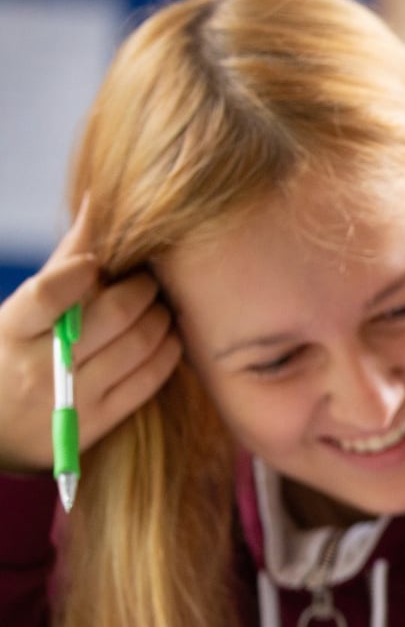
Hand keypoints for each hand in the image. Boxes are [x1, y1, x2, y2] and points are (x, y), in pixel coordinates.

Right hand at [0, 201, 180, 473]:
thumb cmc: (11, 356)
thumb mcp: (19, 312)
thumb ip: (61, 264)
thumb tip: (98, 202)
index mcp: (8, 333)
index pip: (47, 295)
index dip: (79, 272)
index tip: (99, 261)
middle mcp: (38, 369)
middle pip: (109, 318)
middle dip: (141, 289)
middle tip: (148, 279)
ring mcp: (70, 400)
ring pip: (136, 347)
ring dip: (160, 317)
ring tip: (160, 305)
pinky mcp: (96, 424)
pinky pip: (147, 381)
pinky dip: (166, 352)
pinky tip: (167, 336)